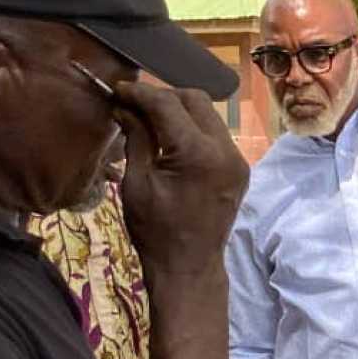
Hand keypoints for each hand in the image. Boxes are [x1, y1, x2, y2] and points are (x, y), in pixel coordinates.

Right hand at [114, 82, 249, 277]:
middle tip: (133, 105)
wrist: (190, 267)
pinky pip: (216, 135)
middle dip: (163, 97)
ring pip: (209, 114)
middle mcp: (225, 150)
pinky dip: (194, 128)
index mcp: (198, 154)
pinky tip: (171, 138)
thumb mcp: (137, 182)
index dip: (140, 93)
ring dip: (180, 111)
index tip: (118, 90)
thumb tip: (124, 106)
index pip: (167, 104)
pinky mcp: (239, 169)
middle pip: (195, 100)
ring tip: (150, 120)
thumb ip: (135, 138)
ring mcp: (237, 159)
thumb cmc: (156, 231)